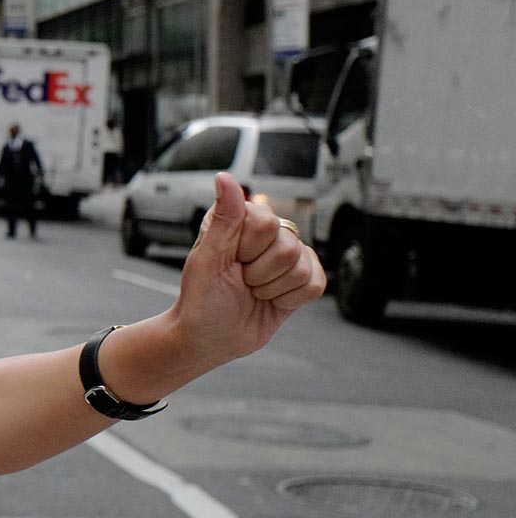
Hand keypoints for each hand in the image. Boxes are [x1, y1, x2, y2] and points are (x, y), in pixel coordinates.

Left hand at [170, 173, 325, 367]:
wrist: (210, 339)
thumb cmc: (201, 300)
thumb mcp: (207, 260)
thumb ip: (224, 219)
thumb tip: (224, 178)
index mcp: (238, 220)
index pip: (265, 222)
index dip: (247, 250)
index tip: (228, 262)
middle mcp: (265, 233)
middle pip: (287, 245)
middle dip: (259, 273)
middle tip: (240, 282)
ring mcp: (286, 256)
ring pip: (302, 266)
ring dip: (273, 288)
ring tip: (252, 292)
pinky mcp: (302, 278)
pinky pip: (316, 284)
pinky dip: (291, 300)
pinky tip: (271, 300)